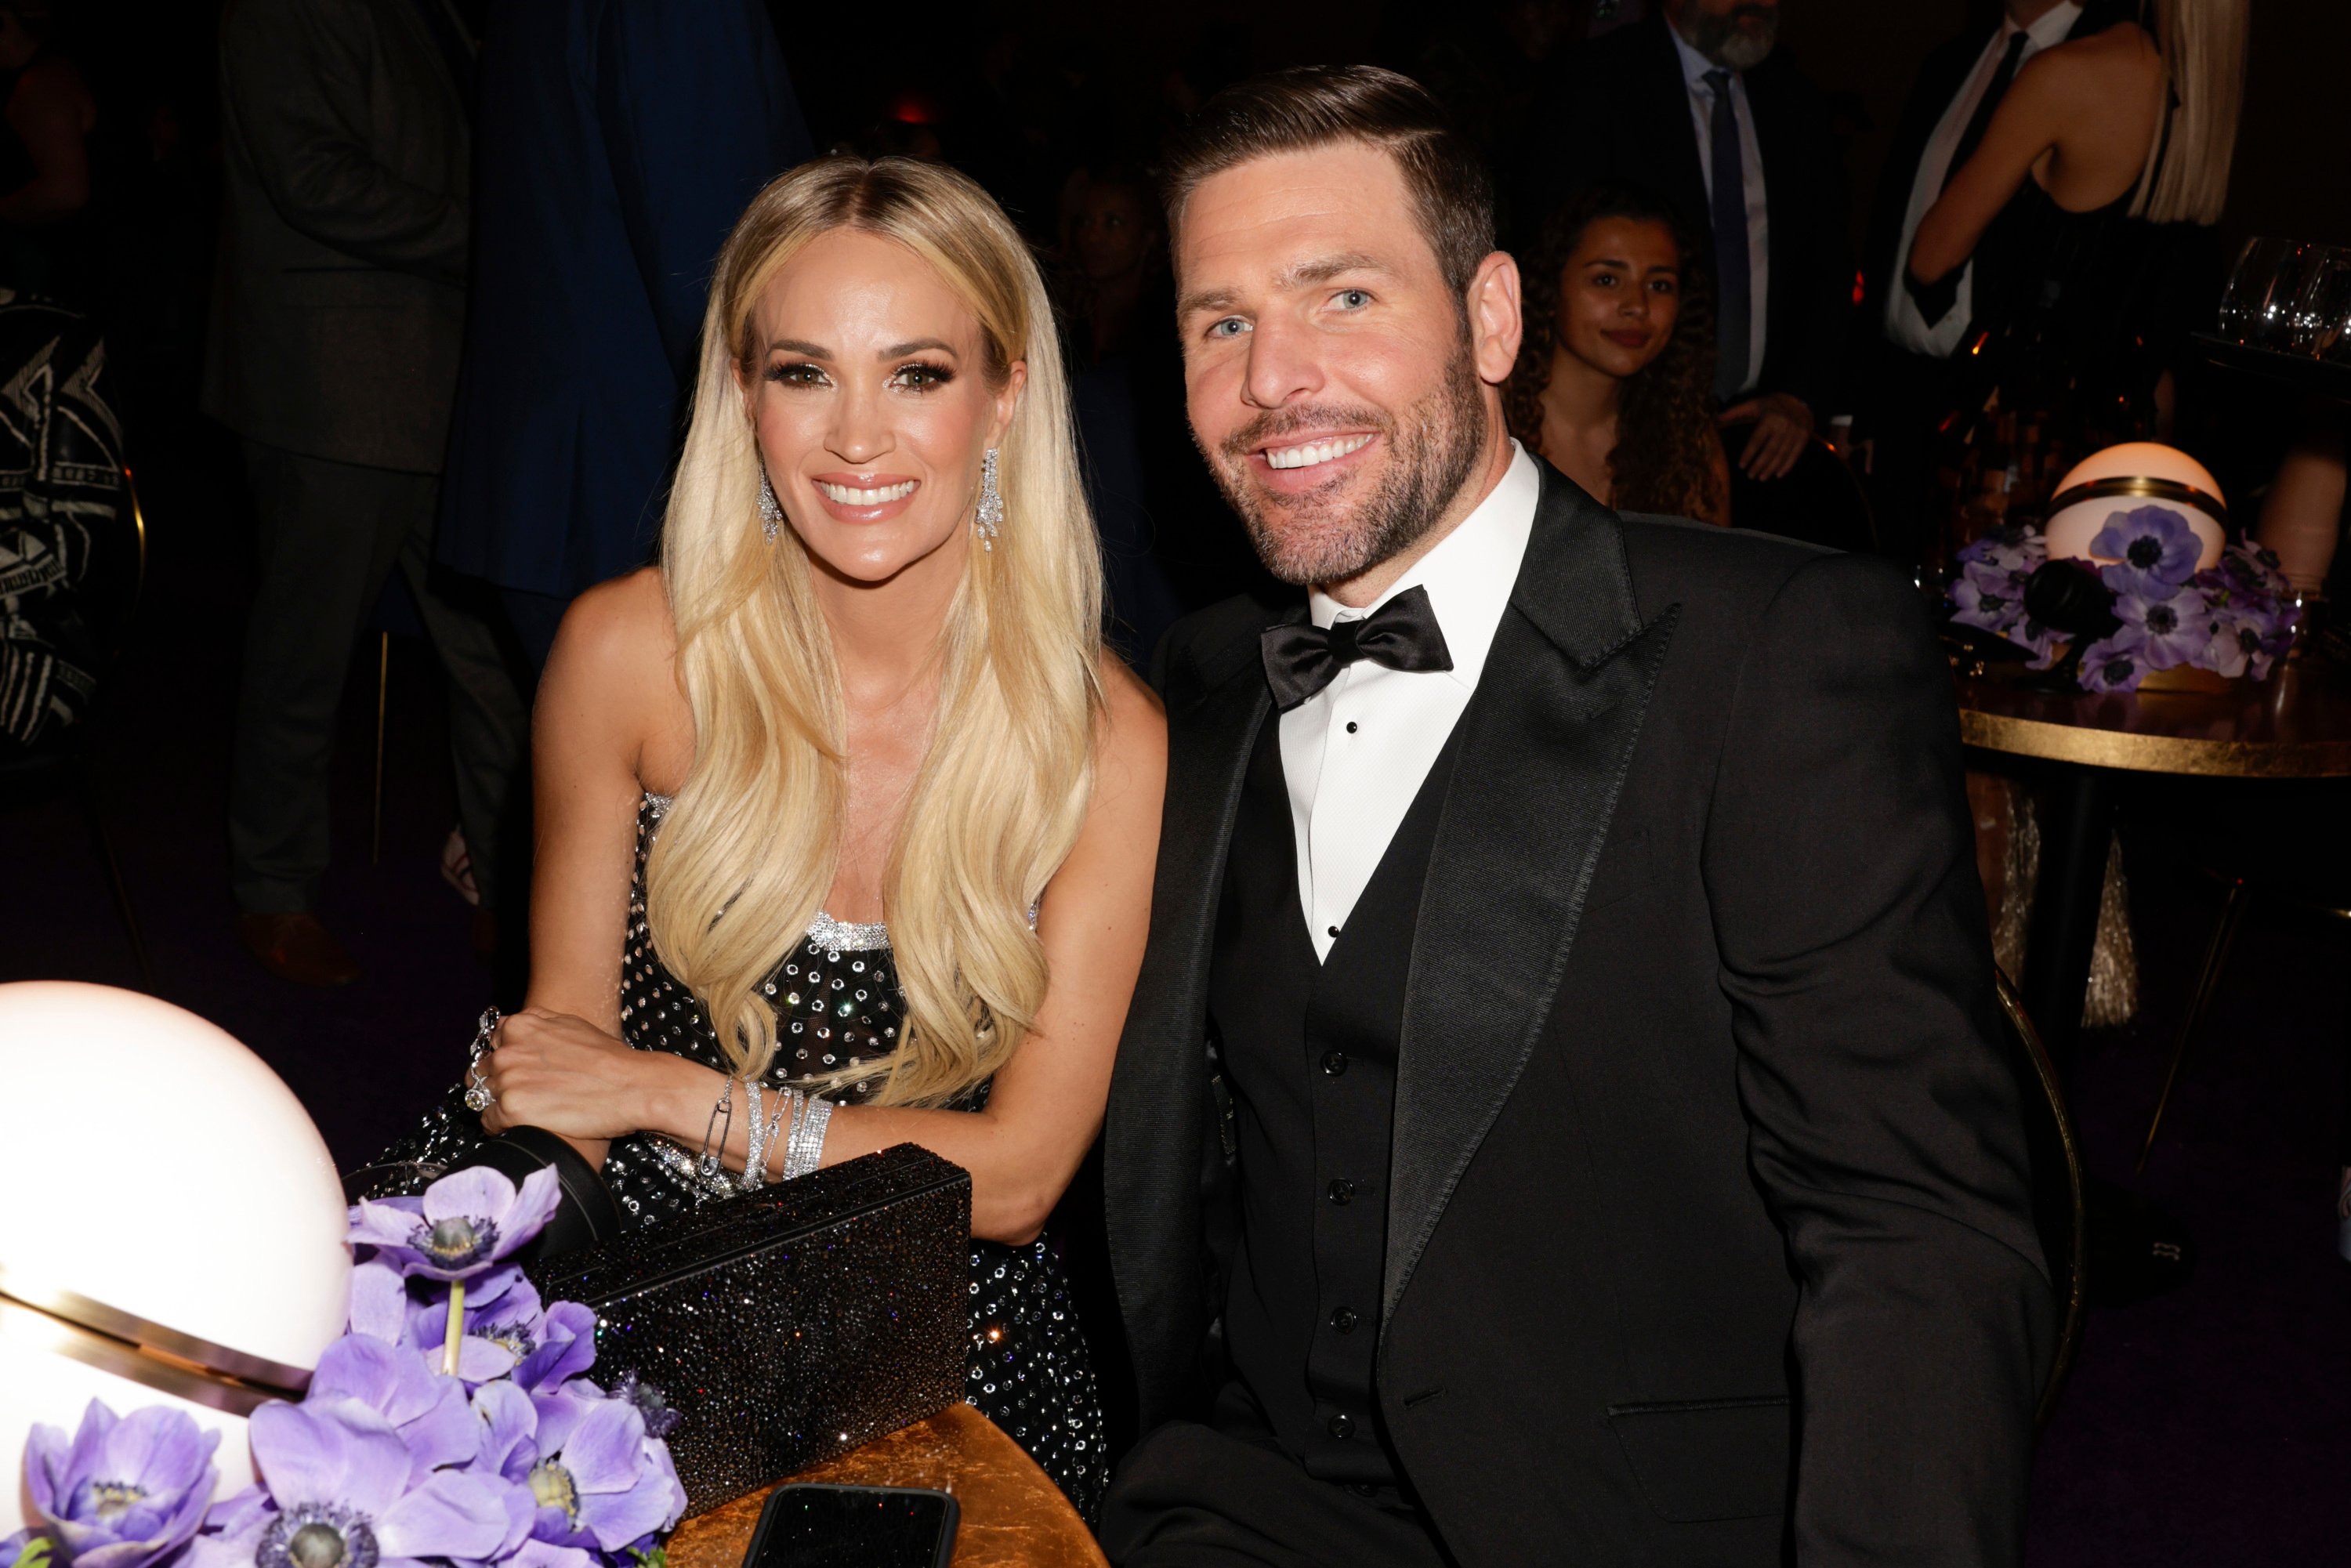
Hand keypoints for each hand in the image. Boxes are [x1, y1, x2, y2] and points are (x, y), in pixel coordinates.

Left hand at [478, 1007, 692, 1145]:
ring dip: (499, 1105)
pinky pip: (489, 1121)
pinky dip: (501, 1126)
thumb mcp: (570, 1025)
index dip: (502, 1061)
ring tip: (527, 1112)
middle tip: (523, 1096)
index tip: (516, 1074)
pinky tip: (524, 1125)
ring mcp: (507, 1078)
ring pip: (481, 1096)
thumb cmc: (608, 1058)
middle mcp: (507, 1048)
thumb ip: (538, 1025)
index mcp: (519, 1025)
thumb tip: (521, 1028)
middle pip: (481, 1071)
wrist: (631, 1085)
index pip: (490, 1044)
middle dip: (496, 1083)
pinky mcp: (511, 1107)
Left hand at [1721, 392, 1815, 481]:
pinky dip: (1787, 466)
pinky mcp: (1804, 437)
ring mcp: (1795, 432)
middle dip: (1759, 465)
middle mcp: (1784, 426)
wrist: (1799, 399)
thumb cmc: (1771, 405)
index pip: (1757, 440)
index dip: (1749, 454)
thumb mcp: (1753, 404)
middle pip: (1770, 450)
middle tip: (1750, 476)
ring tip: (1762, 478)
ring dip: (1772, 468)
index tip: (1741, 466)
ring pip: (1782, 455)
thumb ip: (1735, 411)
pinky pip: (1795, 454)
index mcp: (1769, 419)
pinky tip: (1779, 474)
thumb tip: (1716, 418)